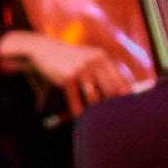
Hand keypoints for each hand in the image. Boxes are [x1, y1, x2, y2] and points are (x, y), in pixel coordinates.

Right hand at [0, 30, 125, 115]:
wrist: (44, 50)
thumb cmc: (69, 59)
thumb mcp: (88, 59)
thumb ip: (103, 72)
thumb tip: (120, 93)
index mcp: (103, 58)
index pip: (121, 82)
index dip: (123, 99)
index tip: (121, 110)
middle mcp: (95, 62)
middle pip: (111, 91)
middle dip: (108, 106)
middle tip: (105, 117)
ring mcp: (82, 69)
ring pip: (94, 98)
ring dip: (91, 110)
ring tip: (89, 117)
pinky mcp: (68, 77)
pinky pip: (76, 101)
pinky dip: (77, 110)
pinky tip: (77, 116)